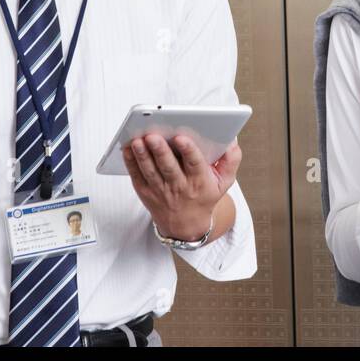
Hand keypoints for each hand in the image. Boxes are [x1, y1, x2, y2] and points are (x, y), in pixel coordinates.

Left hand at [123, 134, 240, 240]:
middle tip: (153, 136)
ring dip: (143, 155)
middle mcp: (179, 187)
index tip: (181, 138)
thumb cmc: (205, 195)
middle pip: (168, 167)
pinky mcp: (146, 192)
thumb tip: (231, 140)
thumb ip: (231, 160)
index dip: (188, 151)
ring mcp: (160, 190)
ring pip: (150, 171)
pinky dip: (131, 162)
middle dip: (160, 151)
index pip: (194, 164)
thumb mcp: (224, 182)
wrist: (186, 224)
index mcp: (200, 181)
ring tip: (138, 140)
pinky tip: (128, 148)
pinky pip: (136, 176)